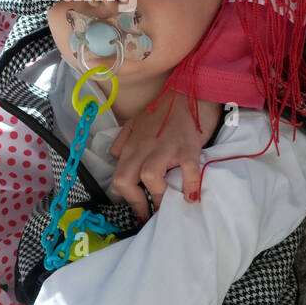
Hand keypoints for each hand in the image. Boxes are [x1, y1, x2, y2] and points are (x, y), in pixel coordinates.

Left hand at [109, 92, 222, 219]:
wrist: (189, 92)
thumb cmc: (164, 111)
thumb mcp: (136, 122)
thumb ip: (123, 140)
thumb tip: (115, 157)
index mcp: (132, 145)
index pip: (118, 176)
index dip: (125, 197)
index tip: (137, 207)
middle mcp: (144, 148)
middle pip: (125, 180)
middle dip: (135, 202)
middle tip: (148, 212)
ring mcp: (166, 148)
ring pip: (149, 177)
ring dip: (158, 195)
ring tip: (167, 204)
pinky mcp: (188, 148)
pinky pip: (187, 171)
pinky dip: (189, 187)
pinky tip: (190, 196)